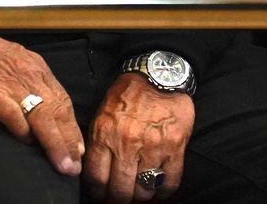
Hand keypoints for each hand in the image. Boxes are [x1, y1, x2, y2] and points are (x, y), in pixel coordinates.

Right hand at [0, 31, 83, 176]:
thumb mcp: (11, 60)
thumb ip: (26, 81)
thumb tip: (39, 108)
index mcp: (34, 66)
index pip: (62, 100)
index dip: (71, 127)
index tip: (77, 148)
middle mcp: (27, 73)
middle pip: (57, 110)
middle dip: (69, 140)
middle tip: (75, 166)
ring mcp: (8, 82)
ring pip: (41, 114)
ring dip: (54, 142)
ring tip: (62, 163)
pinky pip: (11, 112)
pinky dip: (21, 129)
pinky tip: (27, 142)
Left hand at [84, 72, 193, 201]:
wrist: (158, 76)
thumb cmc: (128, 95)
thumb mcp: (103, 113)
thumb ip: (97, 141)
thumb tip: (91, 170)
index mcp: (105, 134)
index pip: (96, 178)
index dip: (97, 193)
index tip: (99, 195)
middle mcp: (127, 144)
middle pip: (120, 191)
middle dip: (117, 200)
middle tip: (119, 199)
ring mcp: (152, 148)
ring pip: (144, 191)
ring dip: (140, 196)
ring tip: (138, 192)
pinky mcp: (175, 148)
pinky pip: (170, 182)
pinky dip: (164, 191)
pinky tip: (159, 188)